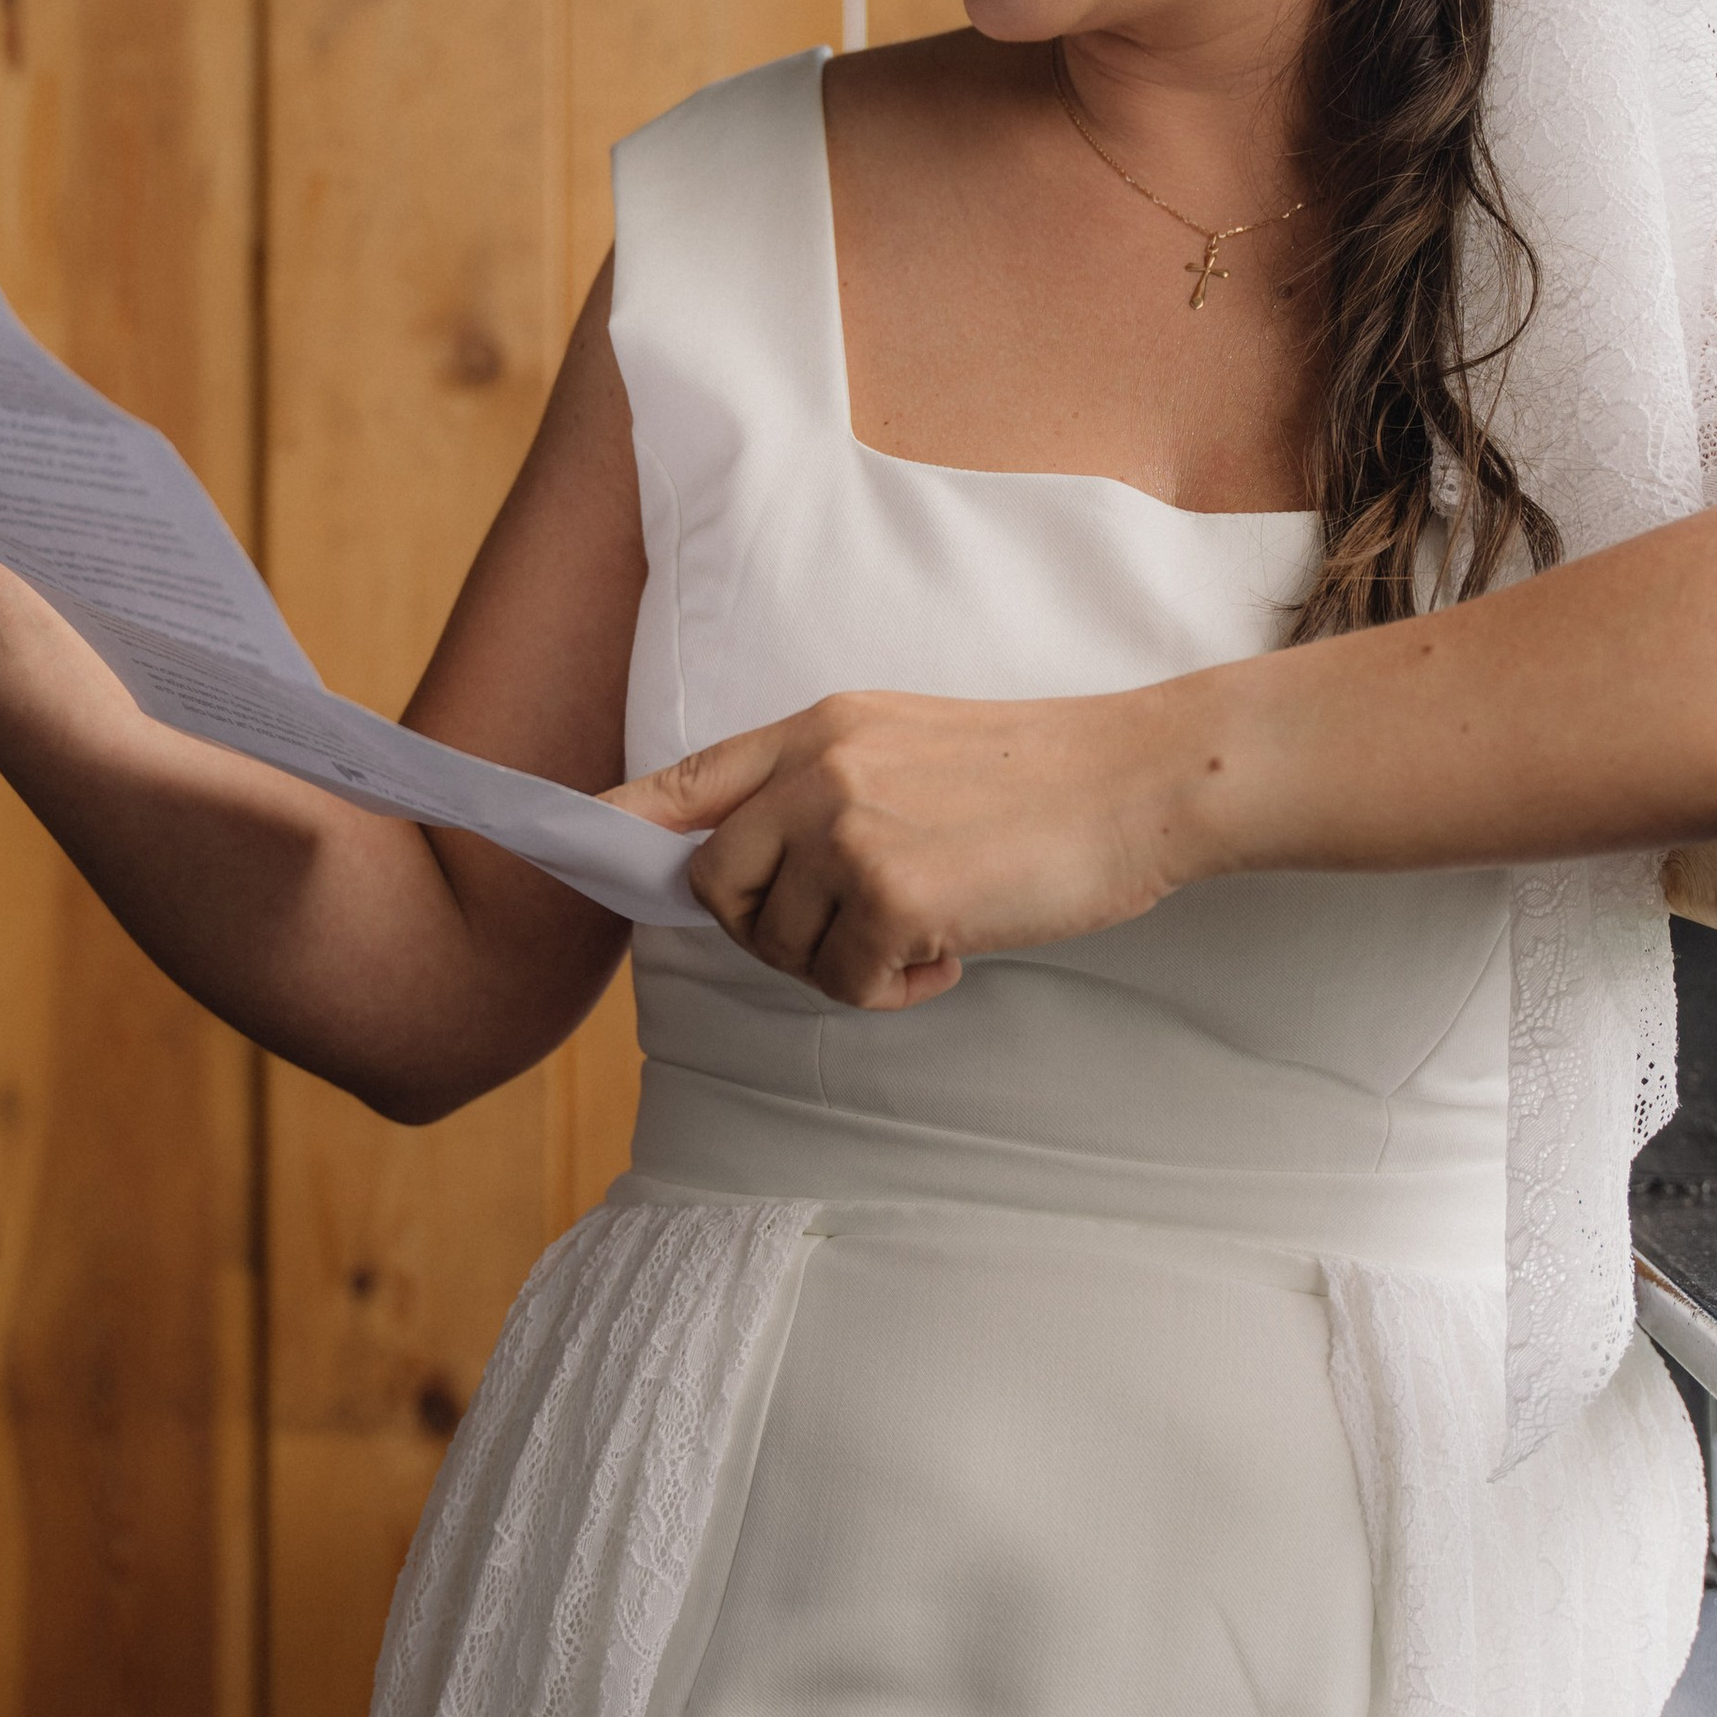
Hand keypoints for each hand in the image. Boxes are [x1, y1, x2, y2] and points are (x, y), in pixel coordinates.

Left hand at [610, 685, 1197, 1009]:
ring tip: (925, 933)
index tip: (574, 850)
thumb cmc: (1044, 779)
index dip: (618, 827)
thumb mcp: (912, 748)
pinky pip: (845, 983)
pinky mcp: (891, 889)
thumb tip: (754, 863)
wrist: (1142, 781)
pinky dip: (895, 989)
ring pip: (779, 945)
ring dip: (843, 963)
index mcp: (821, 727)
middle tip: (847, 935)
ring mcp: (849, 826)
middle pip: (713, 883)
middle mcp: (817, 769)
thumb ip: (826, 786)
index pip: (685, 779)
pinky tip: (953, 954)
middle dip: (764, 931)